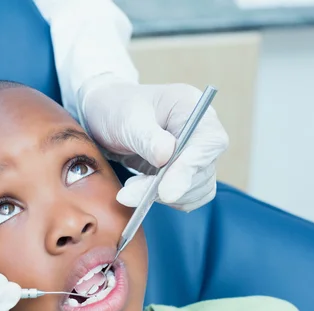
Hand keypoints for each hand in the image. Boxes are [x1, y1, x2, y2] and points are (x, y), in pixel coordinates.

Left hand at [78, 74, 228, 211]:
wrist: (105, 117)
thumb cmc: (117, 110)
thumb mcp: (126, 119)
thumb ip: (147, 138)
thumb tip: (166, 157)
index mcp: (191, 107)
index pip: (208, 141)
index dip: (190, 168)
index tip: (166, 191)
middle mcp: (201, 130)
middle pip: (202, 169)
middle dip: (165, 186)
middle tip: (128, 194)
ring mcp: (197, 153)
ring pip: (196, 188)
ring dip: (161, 195)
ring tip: (130, 187)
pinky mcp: (188, 173)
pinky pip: (188, 197)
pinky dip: (164, 199)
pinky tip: (141, 190)